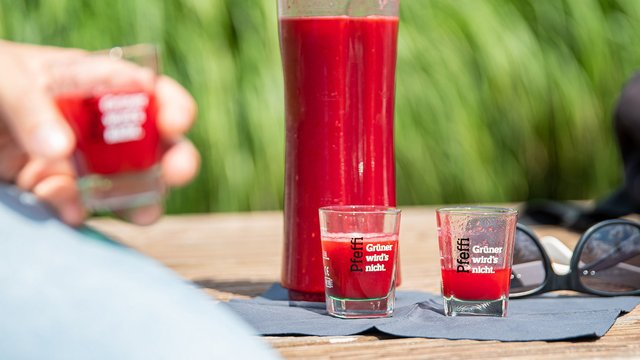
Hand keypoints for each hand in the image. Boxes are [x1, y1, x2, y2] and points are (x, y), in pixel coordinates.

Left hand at [0, 40, 199, 225]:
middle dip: (174, 159)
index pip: (145, 91)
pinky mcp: (52, 189)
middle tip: (177, 172)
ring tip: (144, 213)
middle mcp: (95, 125)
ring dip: (141, 199)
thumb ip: (31, 108)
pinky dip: (77, 210)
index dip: (171, 105)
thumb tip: (60, 150)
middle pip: (152, 144)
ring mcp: (77, 161)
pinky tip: (67, 210)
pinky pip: (77, 205)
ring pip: (126, 184)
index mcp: (92, 84)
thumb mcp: (5, 79)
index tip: (175, 122)